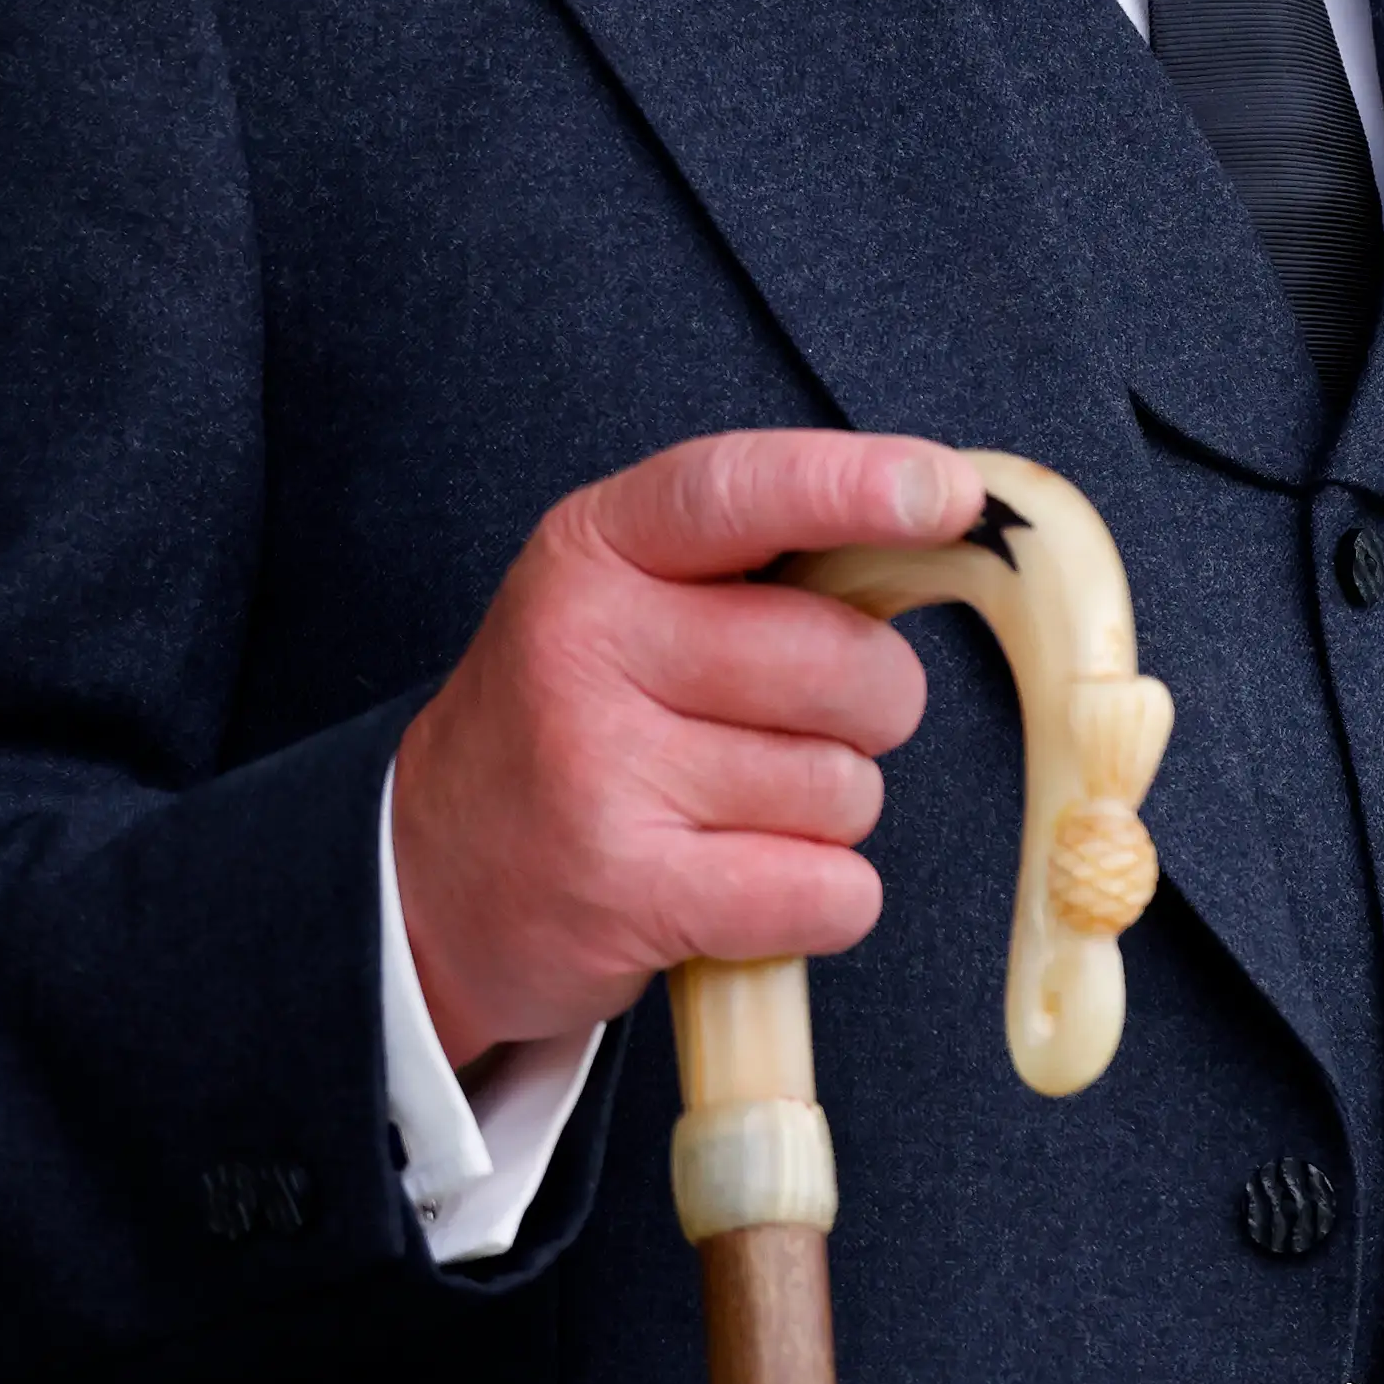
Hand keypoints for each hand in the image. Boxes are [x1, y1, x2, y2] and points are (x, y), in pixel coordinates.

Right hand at [390, 430, 983, 1071]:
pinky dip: (824, 897)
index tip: (951, 497)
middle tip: (802, 721)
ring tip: (736, 807)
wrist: (432, 872)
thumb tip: (941, 521)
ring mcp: (600, 770)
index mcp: (597, 546)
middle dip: (872, 702)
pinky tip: (753, 881)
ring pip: (845, 786)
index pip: (737, 490)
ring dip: (830, 808)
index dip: (854, 485)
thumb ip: (762, 560)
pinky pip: (826, 890)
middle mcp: (587, 644)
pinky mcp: (628, 892)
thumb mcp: (630, 595)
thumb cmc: (580, 713)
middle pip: (840, 662)